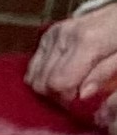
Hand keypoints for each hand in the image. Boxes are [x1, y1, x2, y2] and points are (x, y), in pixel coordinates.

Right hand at [28, 0, 116, 115]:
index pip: (58, 82)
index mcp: (86, 42)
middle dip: (57, 94)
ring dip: (49, 86)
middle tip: (75, 94)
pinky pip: (32, 66)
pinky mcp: (47, 35)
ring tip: (68, 84)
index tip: (80, 99)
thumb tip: (82, 95)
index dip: (67, 98)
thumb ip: (103, 75)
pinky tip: (59, 74)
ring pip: (33, 76)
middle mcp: (64, 36)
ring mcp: (53, 34)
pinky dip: (42, 75)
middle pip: (43, 81)